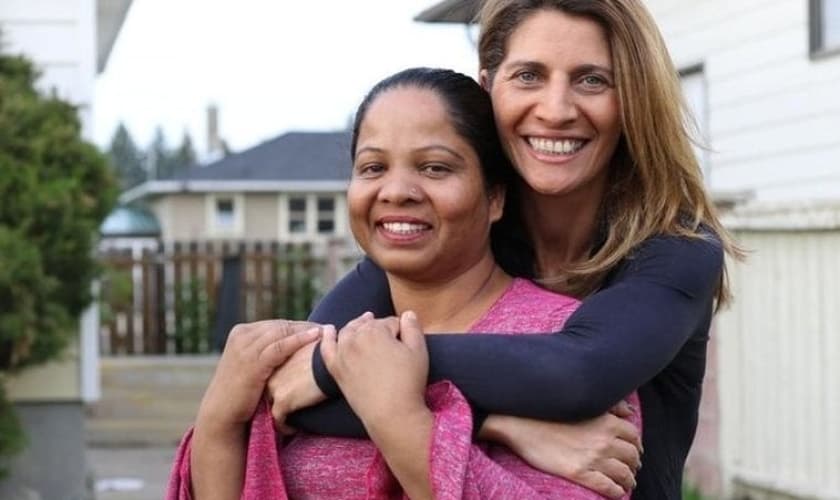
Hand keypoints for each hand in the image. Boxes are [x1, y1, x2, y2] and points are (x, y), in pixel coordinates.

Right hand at [195, 319, 321, 432]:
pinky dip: (299, 339)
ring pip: (282, 332)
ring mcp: (246, 347)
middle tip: (328, 327)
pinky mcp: (253, 361)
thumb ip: (265, 351)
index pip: (276, 325)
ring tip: (327, 330)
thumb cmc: (240, 392)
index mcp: (242, 332)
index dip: (299, 325)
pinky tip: (316, 337)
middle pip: (281, 326)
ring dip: (307, 330)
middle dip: (306, 326)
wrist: (221, 412)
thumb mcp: (251, 364)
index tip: (320, 327)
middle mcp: (242, 335)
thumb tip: (290, 344)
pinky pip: (280, 346)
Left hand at [265, 332, 328, 433]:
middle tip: (289, 409)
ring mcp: (275, 388)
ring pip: (271, 406)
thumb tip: (316, 354)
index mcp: (278, 359)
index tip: (291, 393)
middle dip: (278, 400)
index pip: (274, 377)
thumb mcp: (312, 350)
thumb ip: (306, 355)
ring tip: (290, 421)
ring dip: (280, 414)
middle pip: (269, 392)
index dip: (283, 385)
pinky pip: (279, 420)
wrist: (330, 361)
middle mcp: (271, 373)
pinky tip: (294, 429)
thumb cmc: (327, 353)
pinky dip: (285, 426)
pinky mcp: (282, 402)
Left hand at [322, 311, 434, 499]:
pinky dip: (327, 337)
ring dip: (358, 327)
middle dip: (381, 329)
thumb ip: (413, 327)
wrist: (391, 414)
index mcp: (376, 330)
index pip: (391, 322)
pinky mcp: (335, 369)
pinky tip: (328, 330)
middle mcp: (355, 338)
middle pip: (369, 325)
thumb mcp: (419, 350)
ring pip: (349, 332)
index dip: (402, 332)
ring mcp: (342, 353)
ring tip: (366, 328)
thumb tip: (407, 314)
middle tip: (392, 343)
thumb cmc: (408, 382)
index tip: (406, 347)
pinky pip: (326, 347)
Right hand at [479, 410, 641, 498]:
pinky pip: (608, 487)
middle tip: (631, 468)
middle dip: (634, 464)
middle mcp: (604, 440)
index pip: (633, 436)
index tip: (634, 450)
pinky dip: (616, 491)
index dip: (636, 445)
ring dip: (628, 479)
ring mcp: (593, 458)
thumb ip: (610, 405)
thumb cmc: (549, 411)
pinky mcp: (581, 473)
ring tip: (627, 482)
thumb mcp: (583, 403)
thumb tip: (629, 411)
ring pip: (623, 473)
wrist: (523, 424)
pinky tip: (616, 492)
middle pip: (632, 456)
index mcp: (606, 421)